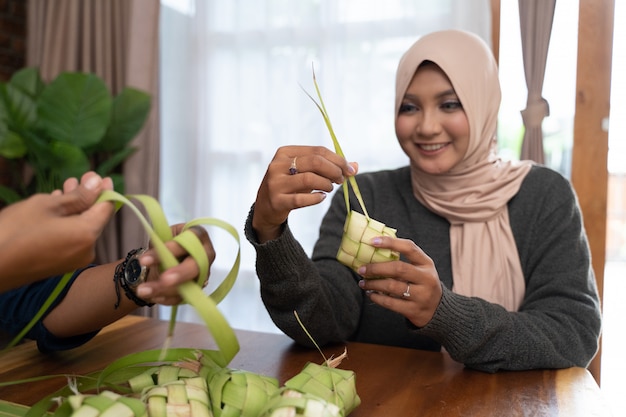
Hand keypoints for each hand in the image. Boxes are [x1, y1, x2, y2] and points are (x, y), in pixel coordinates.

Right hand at [0, 171, 113, 290]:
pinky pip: (72, 239)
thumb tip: (98, 183)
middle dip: (87, 198)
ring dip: (75, 209)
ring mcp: (74, 261)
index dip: (105, 191)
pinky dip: (68, 223)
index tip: (101, 176)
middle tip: (75, 179)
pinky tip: (55, 209)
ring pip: (81, 228)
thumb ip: (77, 196)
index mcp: (87, 234)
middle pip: (94, 218)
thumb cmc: (16, 230)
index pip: (106, 209)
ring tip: (63, 189)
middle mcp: (88, 250)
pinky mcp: (61, 265)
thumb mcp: (46, 206)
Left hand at [135, 224, 215, 304]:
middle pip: (197, 265)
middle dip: (180, 274)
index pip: (190, 240)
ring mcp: (204, 272)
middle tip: (163, 280)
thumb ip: (160, 244)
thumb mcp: (162, 236)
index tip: (146, 259)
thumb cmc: (167, 242)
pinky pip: (185, 296)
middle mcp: (206, 254)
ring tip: (143, 291)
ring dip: (166, 290)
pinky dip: (167, 298)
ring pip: (189, 284)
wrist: (167, 257)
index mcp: (198, 235)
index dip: (172, 249)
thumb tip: (152, 255)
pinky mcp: (197, 287)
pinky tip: (153, 296)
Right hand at [252, 145, 356, 241]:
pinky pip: (301, 199)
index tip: (349, 169)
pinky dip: (316, 198)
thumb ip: (328, 167)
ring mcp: (276, 183)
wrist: (266, 207)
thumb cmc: (290, 186)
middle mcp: (278, 165)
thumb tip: (355, 166)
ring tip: (330, 188)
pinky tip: (321, 197)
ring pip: (309, 179)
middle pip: (315, 162)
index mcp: (285, 152)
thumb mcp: (306, 172)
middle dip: (334, 170)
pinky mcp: (277, 201)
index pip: (318, 150)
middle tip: (342, 179)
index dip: (337, 159)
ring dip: (326, 184)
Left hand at [356, 236, 442, 327]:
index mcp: (427, 263)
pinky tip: (371, 294)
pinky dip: (377, 298)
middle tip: (361, 269)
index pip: (409, 248)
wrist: (438, 311)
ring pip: (392, 287)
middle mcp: (426, 278)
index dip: (390, 243)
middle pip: (398, 269)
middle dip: (376, 268)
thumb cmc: (422, 284)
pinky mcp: (414, 310)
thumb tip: (373, 249)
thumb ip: (403, 260)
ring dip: (373, 284)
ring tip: (363, 283)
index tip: (372, 241)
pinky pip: (391, 304)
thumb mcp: (420, 269)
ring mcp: (422, 296)